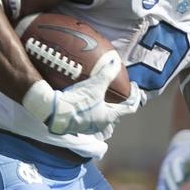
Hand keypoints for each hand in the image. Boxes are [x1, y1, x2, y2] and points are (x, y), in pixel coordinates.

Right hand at [24, 52, 144, 135]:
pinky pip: (89, 118)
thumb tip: (116, 62)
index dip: (135, 97)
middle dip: (119, 105)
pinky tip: (86, 104)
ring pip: (102, 118)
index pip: (129, 108)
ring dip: (105, 109)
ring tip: (103, 99)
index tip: (135, 88)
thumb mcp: (95, 85)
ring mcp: (88, 127)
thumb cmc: (78, 101)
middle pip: (115, 115)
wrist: (54, 112)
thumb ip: (107, 74)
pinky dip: (92, 111)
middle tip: (119, 94)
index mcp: (109, 117)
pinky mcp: (76, 126)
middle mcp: (100, 125)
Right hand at [156, 130, 189, 189]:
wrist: (181, 147)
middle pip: (168, 174)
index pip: (176, 164)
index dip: (177, 172)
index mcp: (177, 157)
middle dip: (171, 184)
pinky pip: (161, 188)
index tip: (180, 180)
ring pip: (162, 183)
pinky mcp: (164, 179)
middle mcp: (168, 164)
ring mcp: (165, 172)